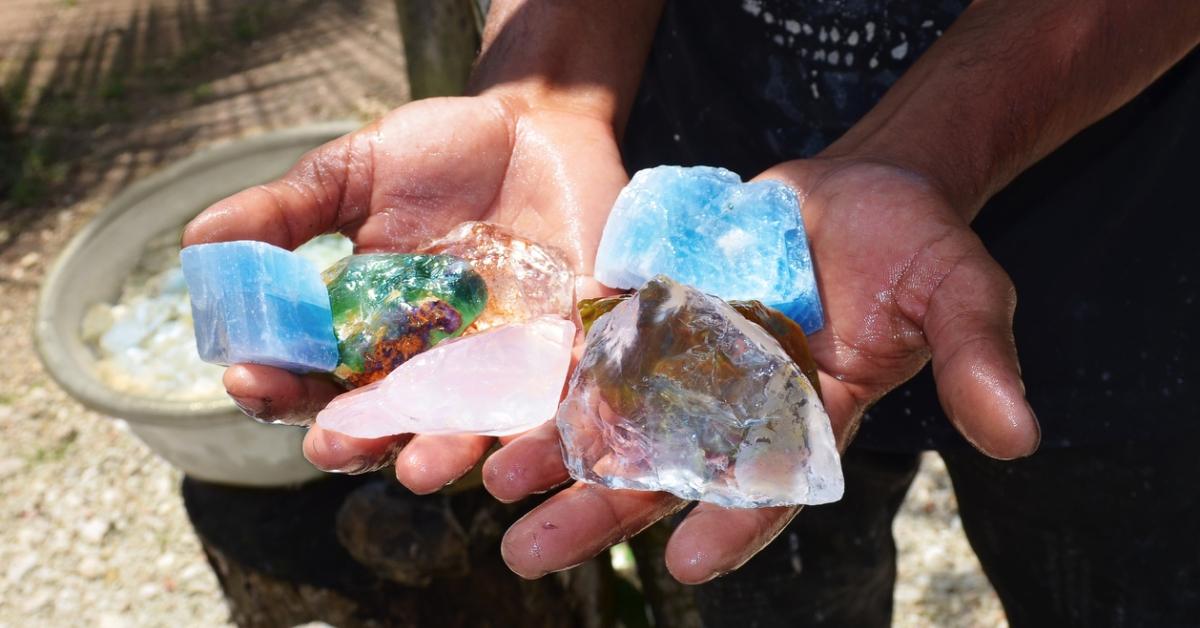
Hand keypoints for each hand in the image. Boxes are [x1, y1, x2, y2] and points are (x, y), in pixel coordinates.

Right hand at [182, 94, 627, 490]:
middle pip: (392, 422)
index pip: (318, 381)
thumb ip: (288, 210)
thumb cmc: (442, 151)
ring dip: (447, 452)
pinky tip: (520, 449)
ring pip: (474, 428)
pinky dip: (544, 426)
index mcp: (374, 335)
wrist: (537, 124)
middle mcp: (436, 364)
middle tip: (331, 445)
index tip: (247, 378)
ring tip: (418, 467)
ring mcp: (504, 362)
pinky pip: (561, 398)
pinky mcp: (571, 346)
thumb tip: (200, 241)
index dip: (280, 387)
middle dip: (359, 440)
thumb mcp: (355, 172)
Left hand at [487, 157, 1038, 582]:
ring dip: (559, 455)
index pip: (773, 486)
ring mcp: (695, 359)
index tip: (686, 561)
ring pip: (619, 420)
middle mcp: (742, 404)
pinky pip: (603, 351)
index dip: (734, 524)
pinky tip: (504, 403)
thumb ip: (979, 359)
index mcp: (814, 417)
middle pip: (667, 472)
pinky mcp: (662, 314)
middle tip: (530, 555)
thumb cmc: (917, 243)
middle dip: (602, 512)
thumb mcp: (961, 290)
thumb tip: (1020, 436)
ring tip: (496, 488)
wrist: (861, 186)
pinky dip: (559, 378)